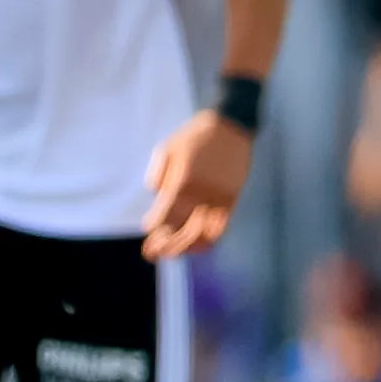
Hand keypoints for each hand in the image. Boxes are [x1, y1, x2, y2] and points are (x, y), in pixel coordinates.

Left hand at [142, 110, 255, 260]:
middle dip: (166, 247)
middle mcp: (202, 196)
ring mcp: (219, 200)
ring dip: (186, 249)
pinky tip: (197, 246)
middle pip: (182, 233)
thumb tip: (157, 198)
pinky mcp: (232, 201)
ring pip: (203, 237)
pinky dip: (207, 242)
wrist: (231, 127)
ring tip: (173, 253)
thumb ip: (158, 176)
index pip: (164, 218)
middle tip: (153, 253)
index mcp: (183, 182)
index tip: (148, 234)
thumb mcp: (167, 149)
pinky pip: (220, 229)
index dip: (154, 230)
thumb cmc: (194, 136)